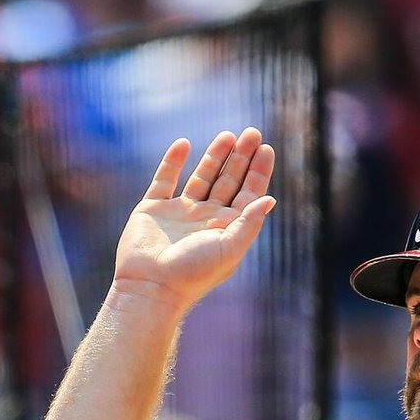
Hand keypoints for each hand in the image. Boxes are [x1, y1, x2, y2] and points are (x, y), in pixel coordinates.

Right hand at [112, 129, 276, 313]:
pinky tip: (183, 144)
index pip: (247, 194)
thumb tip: (270, 199)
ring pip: (201, 177)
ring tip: (228, 135)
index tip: (266, 148)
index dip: (257, 172)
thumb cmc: (192, 273)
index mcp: (225, 230)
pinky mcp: (153, 209)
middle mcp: (204, 219)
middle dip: (240, 158)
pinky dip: (172, 161)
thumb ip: (249, 223)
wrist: (150, 287)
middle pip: (227, 181)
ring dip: (214, 156)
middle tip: (252, 132)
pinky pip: (164, 180)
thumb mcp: (229, 249)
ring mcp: (179, 213)